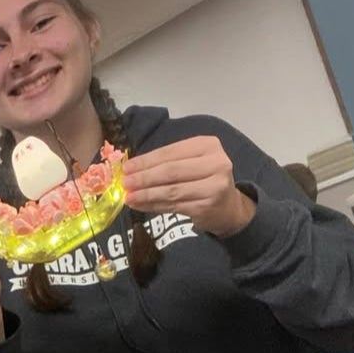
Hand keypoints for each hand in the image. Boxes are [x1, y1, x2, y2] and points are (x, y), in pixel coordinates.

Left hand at [122, 136, 255, 238]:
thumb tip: (132, 169)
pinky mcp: (207, 207)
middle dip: (144, 178)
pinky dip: (154, 206)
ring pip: (171, 190)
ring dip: (146, 195)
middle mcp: (215, 163)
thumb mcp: (192, 162)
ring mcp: (213, 186)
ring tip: (128, 197)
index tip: (126, 168)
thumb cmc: (205, 179)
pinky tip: (141, 205)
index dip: (146, 161)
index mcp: (208, 145)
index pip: (171, 153)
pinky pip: (173, 206)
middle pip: (170, 171)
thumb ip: (168, 162)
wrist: (228, 206)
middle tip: (125, 183)